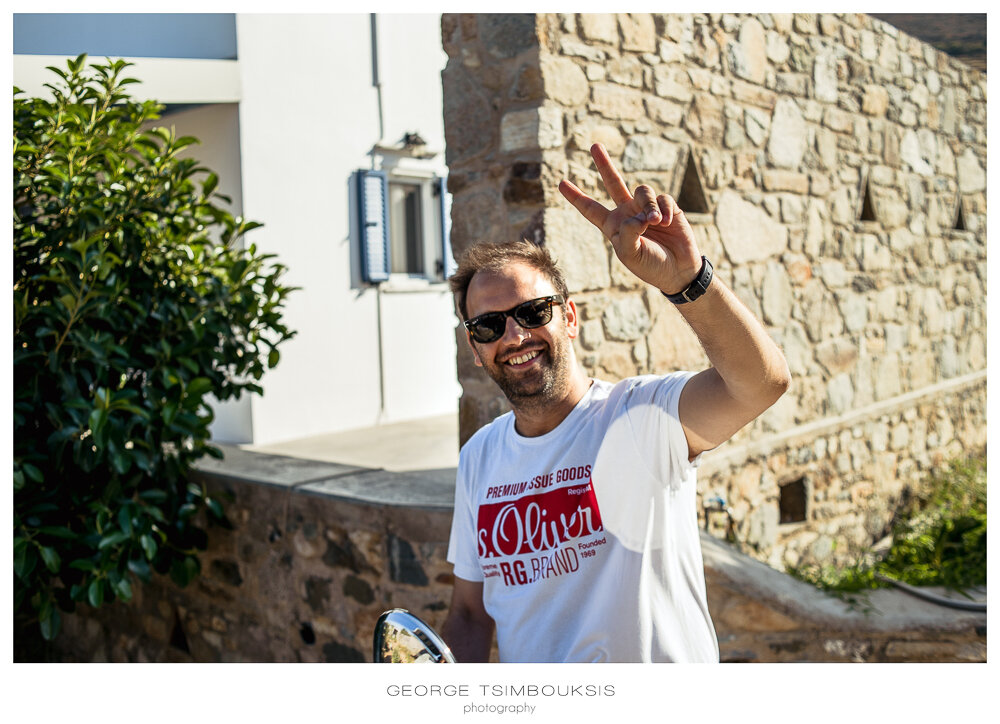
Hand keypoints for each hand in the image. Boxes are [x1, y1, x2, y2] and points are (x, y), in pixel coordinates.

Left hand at [559, 143, 703, 294]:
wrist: (678, 269)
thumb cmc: (650, 266)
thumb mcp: (631, 255)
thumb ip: (628, 233)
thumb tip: (637, 214)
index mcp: (613, 226)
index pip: (590, 209)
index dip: (576, 197)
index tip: (561, 183)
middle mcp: (627, 213)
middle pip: (613, 183)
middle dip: (604, 164)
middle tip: (594, 145)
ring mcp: (646, 208)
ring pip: (642, 191)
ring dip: (648, 205)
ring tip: (655, 222)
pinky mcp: (666, 206)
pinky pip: (662, 198)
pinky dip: (664, 209)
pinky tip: (667, 222)